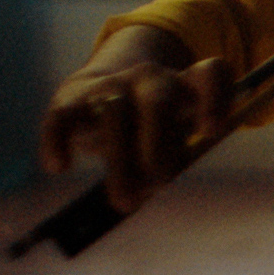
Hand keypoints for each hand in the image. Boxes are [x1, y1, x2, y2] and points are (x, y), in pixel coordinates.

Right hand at [38, 26, 234, 212]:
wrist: (96, 93)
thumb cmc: (149, 124)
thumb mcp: (173, 135)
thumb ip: (173, 157)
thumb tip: (151, 185)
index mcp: (186, 84)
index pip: (211, 74)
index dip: (215, 98)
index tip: (211, 131)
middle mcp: (151, 79)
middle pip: (159, 102)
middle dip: (159, 146)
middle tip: (157, 184)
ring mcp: (111, 86)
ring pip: (115, 114)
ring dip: (120, 160)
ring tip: (124, 200)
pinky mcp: (72, 100)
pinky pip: (63, 118)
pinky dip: (58, 141)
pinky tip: (60, 167)